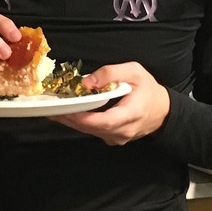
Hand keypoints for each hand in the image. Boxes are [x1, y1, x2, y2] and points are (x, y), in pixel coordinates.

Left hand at [49, 63, 170, 145]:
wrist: (162, 110)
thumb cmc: (148, 89)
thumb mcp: (134, 71)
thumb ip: (111, 73)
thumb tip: (86, 82)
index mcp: (131, 113)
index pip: (103, 121)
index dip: (82, 117)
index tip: (64, 109)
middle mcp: (123, 131)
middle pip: (91, 128)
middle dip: (69, 118)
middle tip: (49, 108)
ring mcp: (117, 138)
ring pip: (90, 132)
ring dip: (71, 121)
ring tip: (54, 110)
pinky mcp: (112, 139)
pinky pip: (93, 132)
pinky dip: (80, 123)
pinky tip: (68, 113)